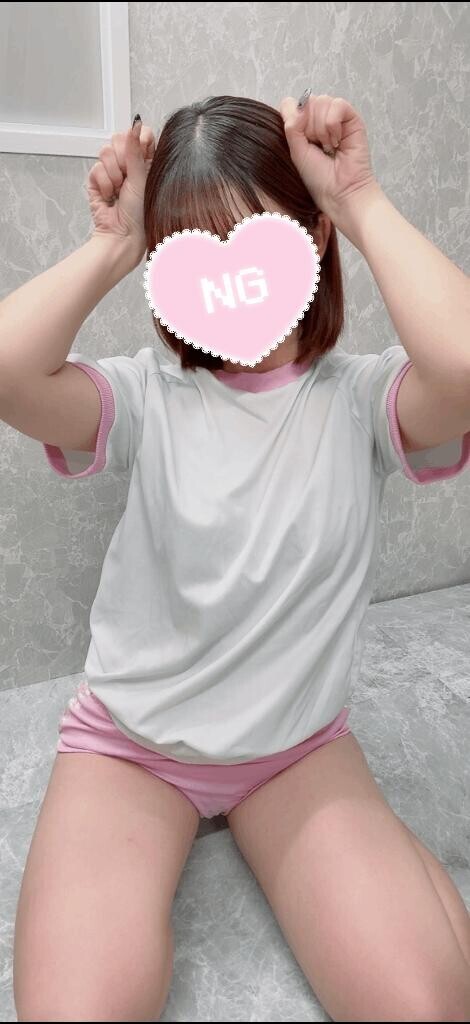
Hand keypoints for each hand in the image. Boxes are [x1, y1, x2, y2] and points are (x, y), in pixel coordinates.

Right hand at [87, 120, 155, 264]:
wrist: (123, 235)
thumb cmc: (141, 214)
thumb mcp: (143, 178)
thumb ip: (136, 150)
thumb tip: (136, 124)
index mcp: (146, 162)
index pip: (141, 134)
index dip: (138, 138)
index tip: (141, 150)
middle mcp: (129, 165)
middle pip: (119, 138)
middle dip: (123, 158)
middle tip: (128, 178)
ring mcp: (112, 172)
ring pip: (105, 151)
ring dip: (113, 174)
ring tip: (119, 191)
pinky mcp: (97, 181)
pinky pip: (95, 168)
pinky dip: (104, 184)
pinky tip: (110, 196)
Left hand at [279, 93, 381, 232]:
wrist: (340, 192)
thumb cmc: (319, 178)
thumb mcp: (296, 151)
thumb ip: (292, 126)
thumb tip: (301, 104)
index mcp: (303, 126)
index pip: (291, 104)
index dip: (293, 119)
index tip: (300, 141)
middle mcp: (319, 119)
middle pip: (307, 101)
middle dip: (308, 127)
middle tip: (317, 147)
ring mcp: (336, 117)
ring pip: (321, 101)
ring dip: (321, 128)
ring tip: (328, 147)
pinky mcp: (352, 118)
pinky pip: (338, 104)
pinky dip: (333, 124)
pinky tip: (336, 142)